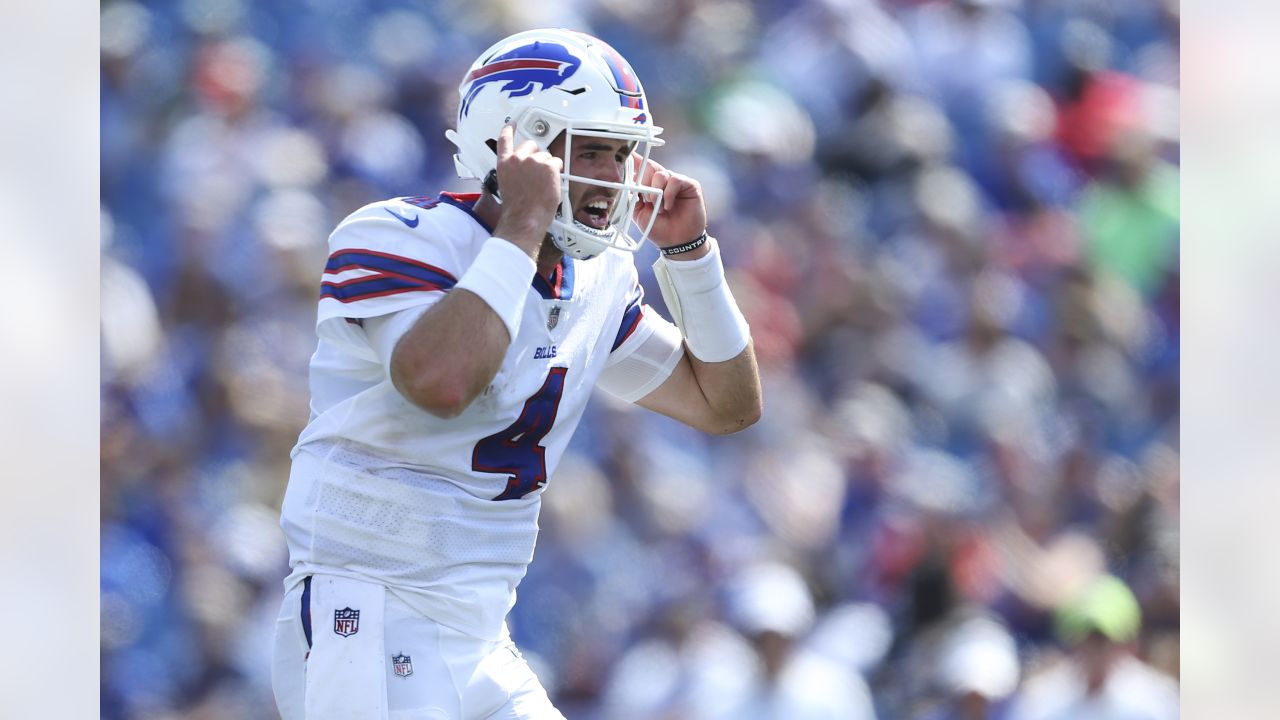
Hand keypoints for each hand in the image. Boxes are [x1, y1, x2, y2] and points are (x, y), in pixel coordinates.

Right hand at [492, 122, 562, 257]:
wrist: (526, 217)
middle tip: (539, 170)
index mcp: (505, 164)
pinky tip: (551, 183)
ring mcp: (534, 161)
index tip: (511, 124)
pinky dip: (557, 172)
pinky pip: (557, 162)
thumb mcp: (507, 185)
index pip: (504, 140)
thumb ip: (514, 172)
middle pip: (531, 145)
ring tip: (543, 184)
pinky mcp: (548, 165)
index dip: (508, 129)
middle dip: (536, 154)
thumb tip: (525, 170)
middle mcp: (518, 159)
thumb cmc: (518, 208)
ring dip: (547, 167)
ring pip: (546, 156)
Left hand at [632, 155, 707, 256]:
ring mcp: (676, 182)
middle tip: (646, 200)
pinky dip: (669, 194)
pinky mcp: (689, 185)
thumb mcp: (639, 213)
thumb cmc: (659, 229)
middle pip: (649, 166)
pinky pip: (675, 180)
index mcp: (650, 186)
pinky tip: (668, 206)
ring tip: (658, 208)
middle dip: (643, 181)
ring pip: (661, 173)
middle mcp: (663, 181)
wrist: (676, 243)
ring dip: (656, 192)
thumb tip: (625, 183)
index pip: (641, 167)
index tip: (628, 155)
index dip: (634, 160)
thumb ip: (632, 197)